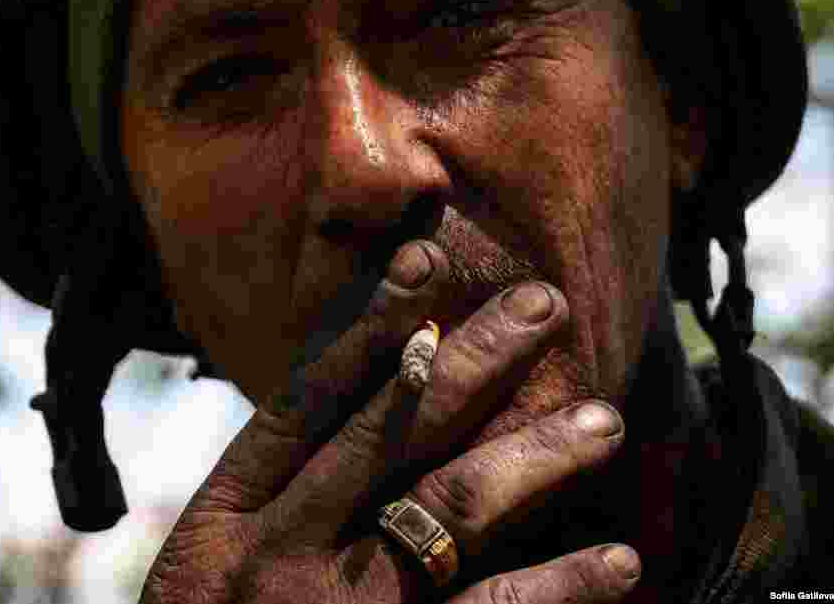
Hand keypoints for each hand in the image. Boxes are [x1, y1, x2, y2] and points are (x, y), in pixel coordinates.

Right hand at [140, 241, 635, 603]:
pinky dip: (560, 588)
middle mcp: (273, 563)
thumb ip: (280, 498)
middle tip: (544, 304)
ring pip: (451, 512)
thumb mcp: (214, 574)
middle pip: (390, 435)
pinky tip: (619, 561)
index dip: (368, 325)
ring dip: (536, 456)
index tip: (428, 262)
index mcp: (220, 526)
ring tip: (603, 418)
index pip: (304, 400)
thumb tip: (382, 393)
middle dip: (475, 360)